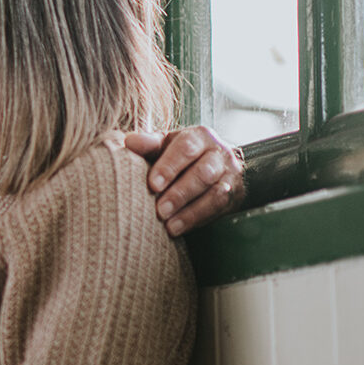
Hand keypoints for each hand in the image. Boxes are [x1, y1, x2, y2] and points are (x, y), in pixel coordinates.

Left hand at [125, 127, 243, 235]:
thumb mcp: (165, 145)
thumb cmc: (180, 154)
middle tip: (160, 210)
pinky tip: (180, 228)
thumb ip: (149, 144)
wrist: (214, 163)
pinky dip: (198, 219)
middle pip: (203, 173)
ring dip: (191, 211)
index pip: (186, 148)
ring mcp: (230, 175)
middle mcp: (220, 153)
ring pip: (215, 194)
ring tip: (169, 225)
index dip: (169, 166)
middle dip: (180, 193)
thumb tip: (129, 142)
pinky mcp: (234, 195)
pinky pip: (220, 209)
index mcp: (200, 136)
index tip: (153, 185)